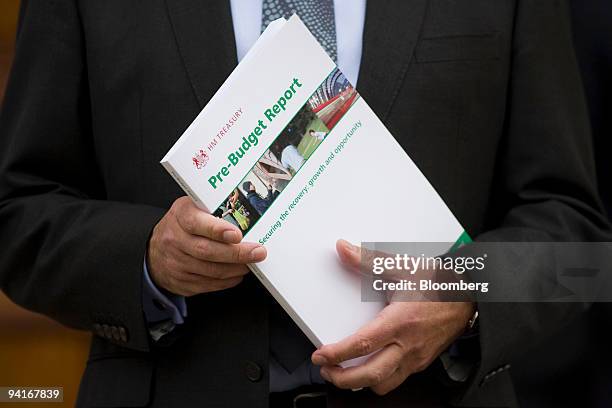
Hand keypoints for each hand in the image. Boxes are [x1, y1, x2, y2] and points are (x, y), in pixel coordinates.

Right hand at [147, 196, 266, 295]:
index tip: (236, 234)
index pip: (196, 223)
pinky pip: (208, 284)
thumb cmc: (182, 225)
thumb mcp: (192, 209)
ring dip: (235, 268)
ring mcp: (176, 263)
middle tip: (257, 252)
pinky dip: (227, 280)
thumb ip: (213, 211)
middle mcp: (174, 240)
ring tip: (251, 263)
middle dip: (237, 253)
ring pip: (211, 270)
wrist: (155, 250)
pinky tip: (237, 273)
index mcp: (180, 216)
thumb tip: (247, 219)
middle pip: (207, 250)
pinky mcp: (181, 281)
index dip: (217, 230)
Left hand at [311, 240, 474, 394]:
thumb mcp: (401, 267)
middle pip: (371, 375)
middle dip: (343, 379)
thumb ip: (368, 261)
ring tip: (345, 373)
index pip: (362, 345)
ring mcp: (416, 357)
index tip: (320, 356)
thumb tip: (344, 250)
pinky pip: (397, 379)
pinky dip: (379, 379)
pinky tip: (370, 366)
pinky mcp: (422, 362)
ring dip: (361, 383)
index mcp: (400, 321)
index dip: (337, 354)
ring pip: (385, 384)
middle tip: (327, 371)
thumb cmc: (438, 283)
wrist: (469, 296)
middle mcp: (408, 344)